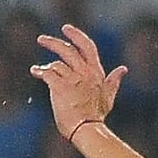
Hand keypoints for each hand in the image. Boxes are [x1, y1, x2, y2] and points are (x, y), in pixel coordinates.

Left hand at [30, 24, 123, 139]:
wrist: (86, 128)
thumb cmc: (96, 115)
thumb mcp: (109, 95)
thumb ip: (114, 81)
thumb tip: (123, 69)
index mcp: (96, 71)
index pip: (87, 46)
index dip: (76, 35)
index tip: (66, 28)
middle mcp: (85, 72)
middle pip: (68, 50)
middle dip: (53, 43)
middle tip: (41, 39)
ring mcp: (72, 79)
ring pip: (56, 63)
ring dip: (45, 66)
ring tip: (37, 69)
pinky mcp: (60, 87)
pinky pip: (48, 73)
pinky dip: (40, 71)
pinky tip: (34, 71)